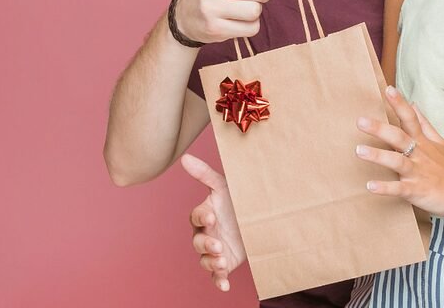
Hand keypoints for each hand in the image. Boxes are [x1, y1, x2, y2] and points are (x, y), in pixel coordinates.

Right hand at [180, 154, 245, 291]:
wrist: (258, 217)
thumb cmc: (237, 199)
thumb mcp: (224, 186)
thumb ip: (204, 174)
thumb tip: (185, 157)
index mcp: (205, 214)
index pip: (196, 216)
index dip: (202, 217)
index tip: (211, 217)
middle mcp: (206, 233)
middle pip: (198, 241)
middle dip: (206, 244)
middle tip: (218, 245)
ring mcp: (215, 249)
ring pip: (204, 260)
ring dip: (211, 263)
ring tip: (223, 262)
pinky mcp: (225, 263)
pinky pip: (216, 276)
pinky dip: (219, 282)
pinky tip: (225, 286)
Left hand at [355, 86, 443, 220]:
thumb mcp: (440, 143)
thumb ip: (424, 124)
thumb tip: (413, 104)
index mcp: (423, 142)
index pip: (410, 118)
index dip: (399, 104)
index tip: (388, 89)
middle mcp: (420, 155)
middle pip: (399, 137)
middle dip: (380, 129)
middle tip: (360, 121)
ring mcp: (419, 173)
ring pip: (397, 162)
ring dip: (378, 156)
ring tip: (358, 151)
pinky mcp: (419, 191)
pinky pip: (400, 189)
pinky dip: (385, 188)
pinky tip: (370, 186)